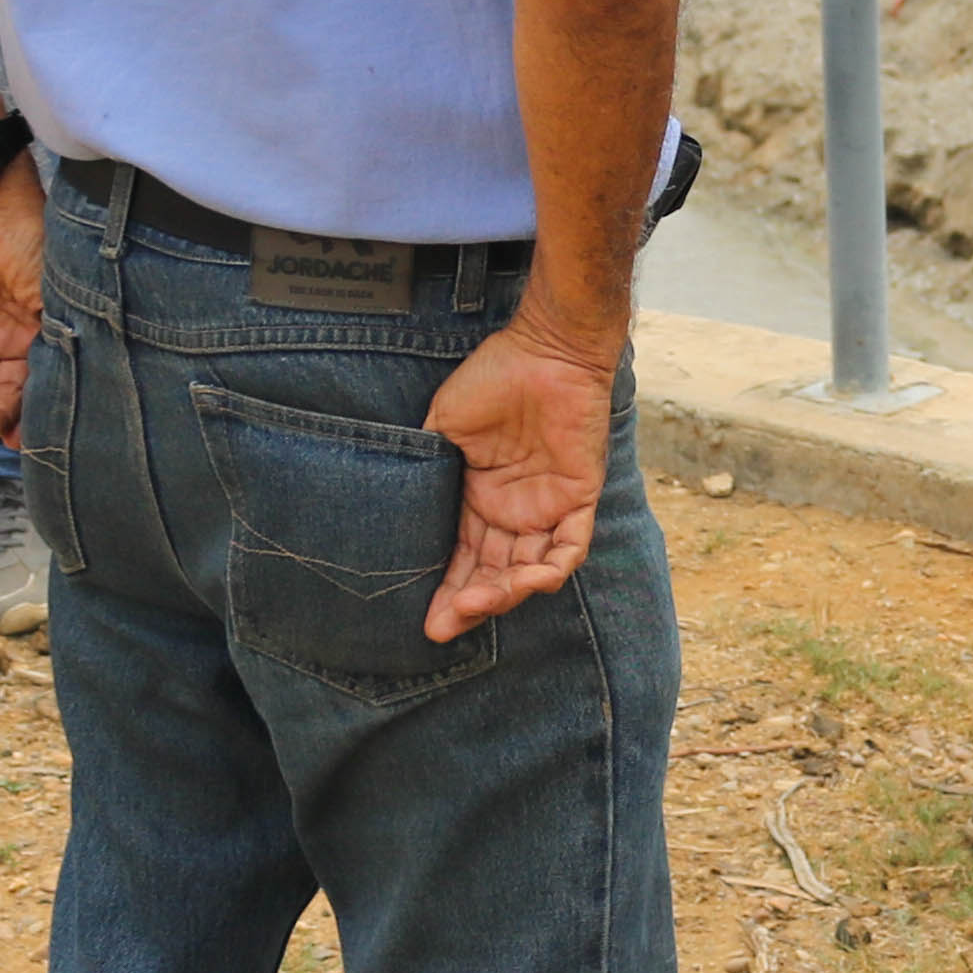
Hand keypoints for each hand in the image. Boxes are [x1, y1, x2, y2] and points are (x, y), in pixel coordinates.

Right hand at [420, 304, 619, 640]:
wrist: (543, 348)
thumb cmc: (493, 378)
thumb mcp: (442, 428)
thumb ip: (425, 468)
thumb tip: (393, 506)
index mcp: (479, 498)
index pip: (463, 559)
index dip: (446, 591)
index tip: (425, 620)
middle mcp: (513, 511)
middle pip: (493, 575)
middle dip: (470, 605)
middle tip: (444, 624)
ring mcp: (547, 507)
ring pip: (529, 571)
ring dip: (504, 594)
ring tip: (476, 604)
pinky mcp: (579, 497)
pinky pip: (569, 548)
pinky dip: (549, 570)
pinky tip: (524, 581)